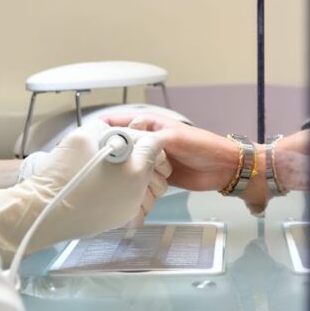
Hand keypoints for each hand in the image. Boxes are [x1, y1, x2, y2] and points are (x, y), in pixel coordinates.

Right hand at [19, 119, 170, 217]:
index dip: (143, 134)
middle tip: (122, 150)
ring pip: (149, 183)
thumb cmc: (61, 175)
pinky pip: (136, 199)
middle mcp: (139, 190)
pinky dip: (129, 190)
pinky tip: (110, 185)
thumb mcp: (82, 137)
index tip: (131, 135)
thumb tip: (122, 128)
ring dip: (140, 173)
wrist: (43, 211)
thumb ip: (109, 128)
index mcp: (134, 168)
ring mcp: (131, 206)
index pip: (155, 143)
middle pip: (154, 164)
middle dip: (142, 153)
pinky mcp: (122, 218)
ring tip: (117, 168)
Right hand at [102, 113, 238, 192]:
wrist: (223, 169)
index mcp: (149, 125)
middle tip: (96, 164)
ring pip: (127, 165)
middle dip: (109, 154)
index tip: (86, 139)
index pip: (117, 122)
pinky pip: (138, 180)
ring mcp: (150, 159)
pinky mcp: (154, 176)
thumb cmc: (203, 146)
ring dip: (122, 171)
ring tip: (111, 178)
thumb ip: (150, 138)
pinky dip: (133, 184)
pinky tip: (127, 189)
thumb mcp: (174, 137)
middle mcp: (146, 141)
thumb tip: (126, 140)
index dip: (101, 129)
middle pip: (119, 146)